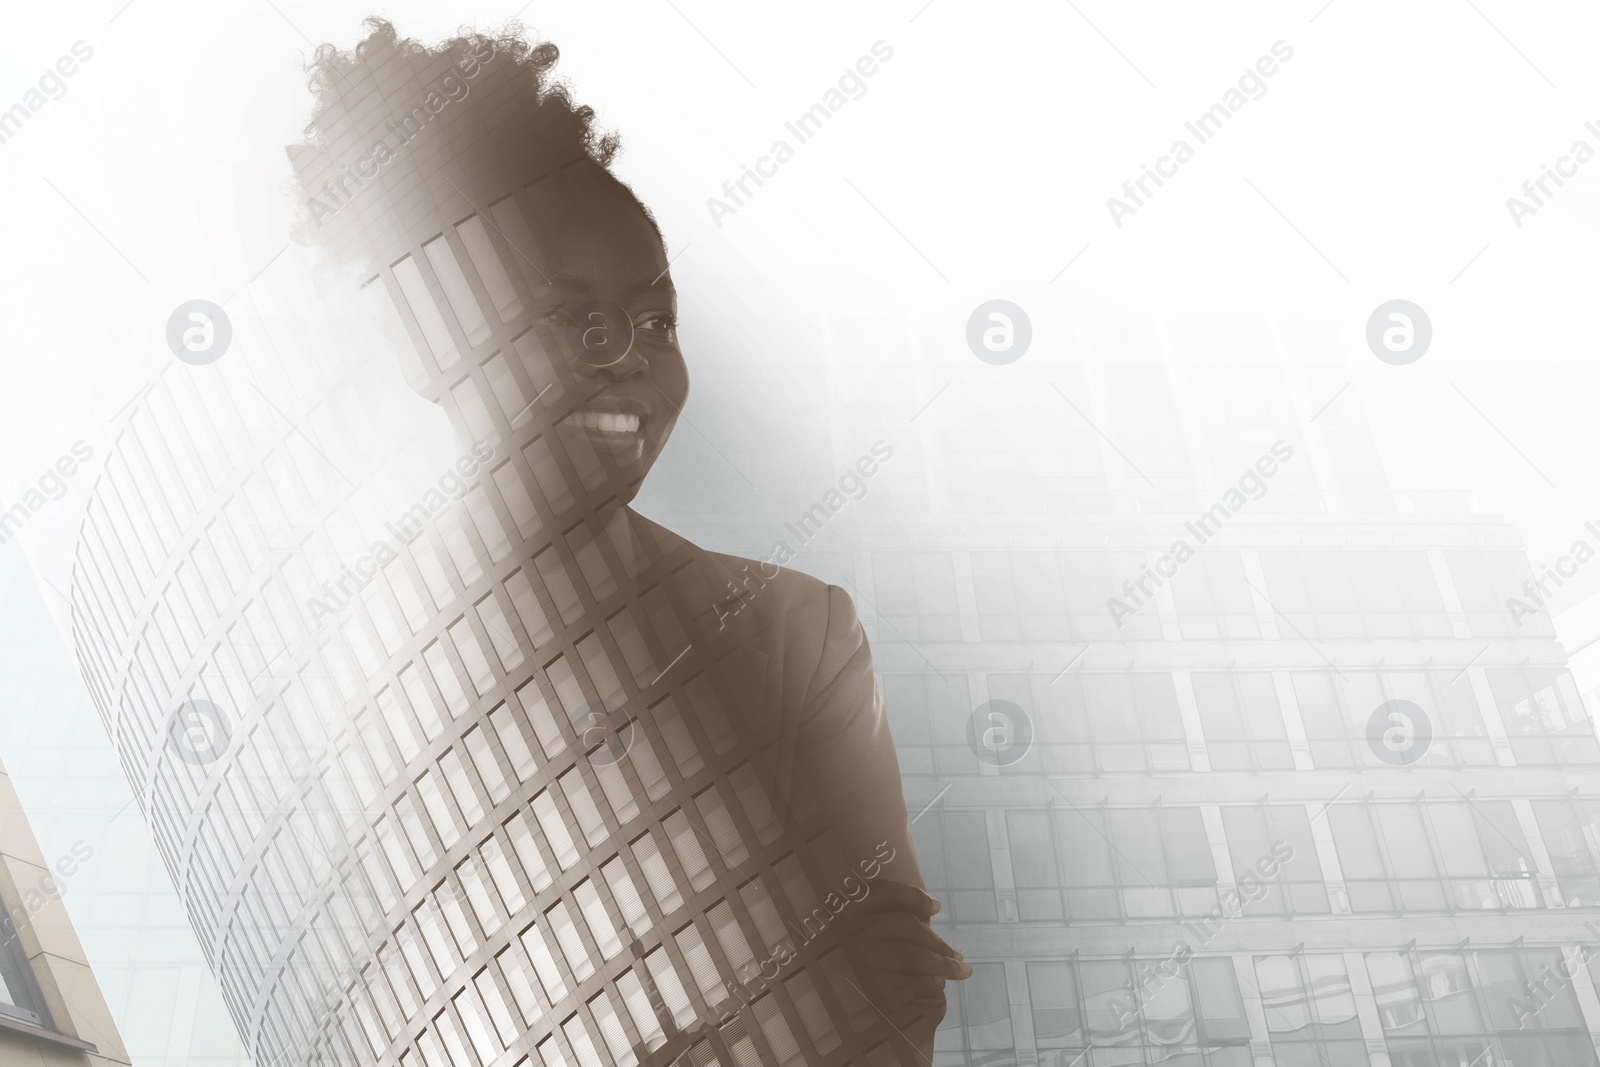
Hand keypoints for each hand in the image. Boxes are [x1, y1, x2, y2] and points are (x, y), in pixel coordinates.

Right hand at [830, 880, 969, 1059]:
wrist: (832, 1036)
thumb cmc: (849, 982)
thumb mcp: (855, 946)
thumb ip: (883, 923)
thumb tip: (931, 906)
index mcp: (835, 918)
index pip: (878, 893)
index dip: (910, 897)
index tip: (935, 906)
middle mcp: (842, 937)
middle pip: (904, 926)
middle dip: (936, 941)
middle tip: (958, 955)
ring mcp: (854, 965)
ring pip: (912, 955)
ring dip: (943, 963)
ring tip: (961, 970)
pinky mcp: (867, 995)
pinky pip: (910, 985)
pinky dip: (929, 985)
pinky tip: (938, 988)